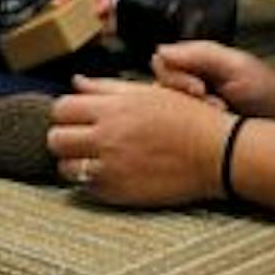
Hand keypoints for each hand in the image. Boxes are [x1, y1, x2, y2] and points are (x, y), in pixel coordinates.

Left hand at [47, 75, 230, 206]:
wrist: (218, 153)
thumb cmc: (188, 118)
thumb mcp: (148, 92)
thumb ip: (107, 87)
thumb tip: (77, 81)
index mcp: (113, 109)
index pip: (61, 109)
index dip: (66, 112)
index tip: (77, 117)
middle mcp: (107, 138)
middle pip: (56, 139)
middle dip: (64, 137)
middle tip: (80, 139)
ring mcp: (112, 168)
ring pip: (66, 167)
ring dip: (74, 162)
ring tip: (93, 159)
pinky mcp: (120, 193)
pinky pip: (86, 188)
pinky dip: (92, 182)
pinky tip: (109, 173)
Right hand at [151, 42, 274, 125]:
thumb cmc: (268, 92)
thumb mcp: (236, 67)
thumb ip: (200, 55)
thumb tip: (162, 50)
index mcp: (199, 58)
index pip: (163, 62)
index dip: (176, 77)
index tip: (200, 89)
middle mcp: (192, 76)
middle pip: (163, 84)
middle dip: (186, 97)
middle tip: (215, 104)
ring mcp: (195, 99)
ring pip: (170, 105)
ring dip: (193, 111)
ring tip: (221, 113)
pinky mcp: (199, 119)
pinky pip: (181, 122)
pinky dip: (197, 125)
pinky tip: (218, 123)